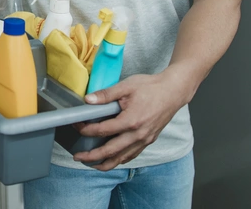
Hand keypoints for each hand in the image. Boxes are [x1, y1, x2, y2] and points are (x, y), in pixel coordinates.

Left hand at [72, 70, 189, 170]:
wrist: (173, 92)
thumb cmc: (151, 87)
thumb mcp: (126, 86)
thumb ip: (106, 94)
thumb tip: (88, 100)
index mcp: (131, 120)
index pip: (103, 130)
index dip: (87, 130)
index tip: (77, 126)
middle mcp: (138, 135)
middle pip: (110, 151)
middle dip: (92, 156)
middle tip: (77, 157)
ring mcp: (144, 140)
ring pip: (122, 158)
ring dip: (105, 163)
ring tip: (91, 164)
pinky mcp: (149, 141)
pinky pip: (132, 155)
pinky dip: (119, 160)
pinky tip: (111, 159)